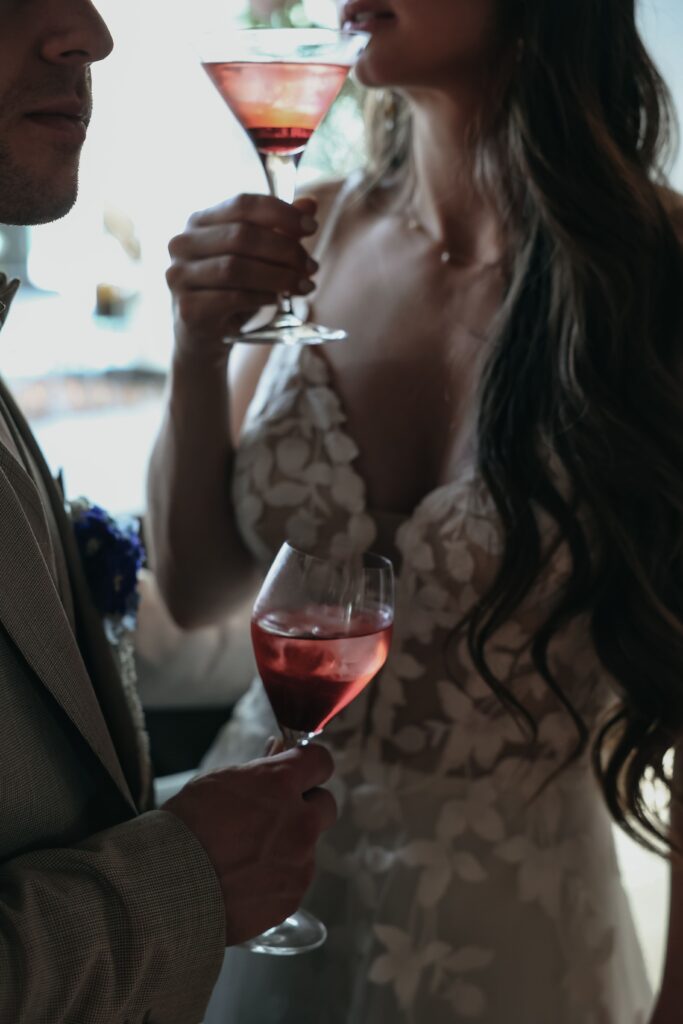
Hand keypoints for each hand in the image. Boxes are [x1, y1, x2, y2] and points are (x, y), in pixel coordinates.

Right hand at [162, 744, 336, 944]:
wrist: (168, 891)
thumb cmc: (186, 829)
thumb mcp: (219, 782)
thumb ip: (259, 769)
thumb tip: (279, 751)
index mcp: (280, 784)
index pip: (321, 761)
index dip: (310, 765)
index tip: (301, 772)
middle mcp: (300, 820)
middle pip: (326, 804)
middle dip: (307, 807)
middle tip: (277, 815)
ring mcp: (300, 860)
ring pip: (309, 845)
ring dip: (290, 844)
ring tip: (248, 856)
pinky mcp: (294, 895)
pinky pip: (295, 878)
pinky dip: (279, 877)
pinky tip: (247, 880)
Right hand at [166, 194, 318, 364]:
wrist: (206, 339)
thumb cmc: (232, 293)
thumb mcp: (259, 259)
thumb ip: (280, 230)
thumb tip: (310, 204)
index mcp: (199, 221)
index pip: (242, 204)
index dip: (281, 213)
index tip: (311, 228)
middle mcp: (182, 244)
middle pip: (241, 235)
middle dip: (285, 250)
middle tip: (311, 266)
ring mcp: (179, 276)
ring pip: (236, 267)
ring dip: (278, 276)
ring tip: (303, 286)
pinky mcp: (188, 308)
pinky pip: (231, 298)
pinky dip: (260, 297)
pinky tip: (276, 300)